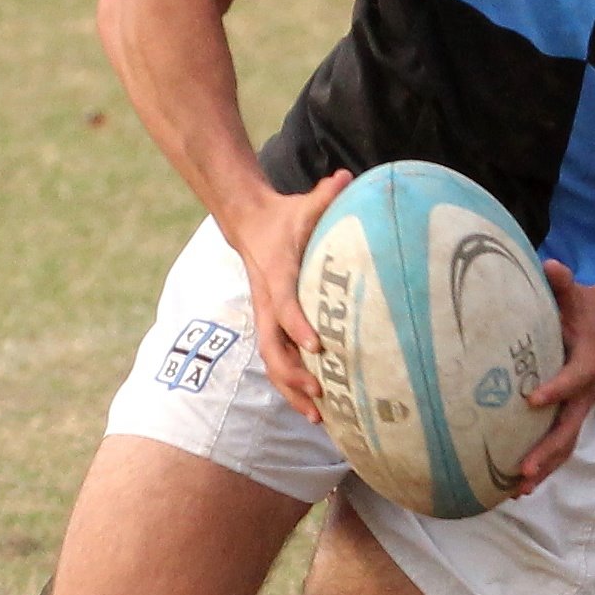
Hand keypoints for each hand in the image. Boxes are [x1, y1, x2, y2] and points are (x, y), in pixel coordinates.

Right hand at [228, 170, 351, 420]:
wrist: (249, 224)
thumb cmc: (284, 217)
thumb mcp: (304, 204)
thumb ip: (325, 195)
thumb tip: (345, 177)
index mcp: (277, 276)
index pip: (285, 306)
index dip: (299, 327)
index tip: (319, 347)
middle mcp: (267, 303)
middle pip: (273, 348)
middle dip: (294, 376)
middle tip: (320, 397)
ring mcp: (267, 318)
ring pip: (274, 362)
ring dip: (292, 391)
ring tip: (317, 418)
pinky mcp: (272, 326)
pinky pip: (280, 362)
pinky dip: (293, 387)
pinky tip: (316, 410)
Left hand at [515, 262, 594, 491]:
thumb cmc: (582, 306)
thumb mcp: (575, 292)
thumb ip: (563, 282)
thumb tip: (552, 267)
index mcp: (587, 362)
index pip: (573, 379)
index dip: (555, 389)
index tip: (531, 400)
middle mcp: (583, 392)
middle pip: (568, 428)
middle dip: (546, 451)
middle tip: (522, 471)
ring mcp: (576, 408)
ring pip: (563, 445)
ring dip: (542, 469)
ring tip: (516, 491)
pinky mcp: (567, 415)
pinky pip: (556, 445)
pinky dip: (539, 466)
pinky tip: (514, 486)